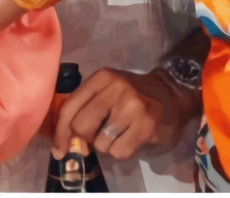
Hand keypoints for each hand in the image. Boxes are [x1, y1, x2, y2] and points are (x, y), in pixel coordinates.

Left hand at [52, 68, 195, 161]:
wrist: (171, 95)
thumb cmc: (131, 96)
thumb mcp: (106, 91)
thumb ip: (85, 109)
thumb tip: (64, 143)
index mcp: (102, 77)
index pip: (70, 107)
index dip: (60, 132)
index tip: (59, 149)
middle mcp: (116, 88)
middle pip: (81, 126)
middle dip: (85, 139)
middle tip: (96, 136)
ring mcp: (132, 106)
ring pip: (100, 143)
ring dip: (106, 146)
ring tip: (118, 134)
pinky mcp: (146, 125)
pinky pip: (118, 152)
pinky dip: (121, 151)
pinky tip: (130, 139)